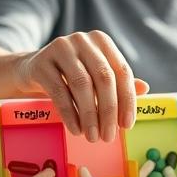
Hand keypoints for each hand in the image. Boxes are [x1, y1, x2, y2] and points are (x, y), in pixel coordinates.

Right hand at [15, 31, 148, 141]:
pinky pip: (59, 91)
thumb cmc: (70, 75)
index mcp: (102, 42)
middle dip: (109, 110)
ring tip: (93, 137)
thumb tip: (145, 89)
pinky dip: (70, 114)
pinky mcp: (41, 62)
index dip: (127, 100)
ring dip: (90, 115)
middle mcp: (83, 40)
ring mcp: (61, 48)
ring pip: (82, 84)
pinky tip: (76, 130)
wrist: (31, 70)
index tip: (127, 126)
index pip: (122, 71)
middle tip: (109, 136)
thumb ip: (118, 82)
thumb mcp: (95, 76)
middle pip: (104, 78)